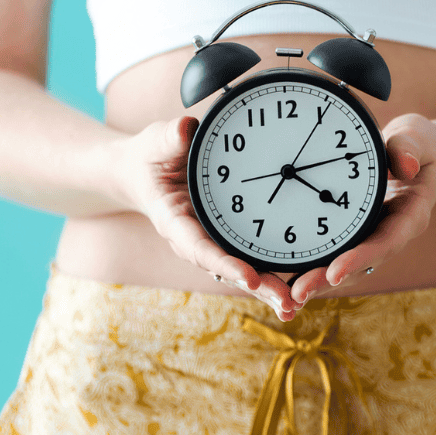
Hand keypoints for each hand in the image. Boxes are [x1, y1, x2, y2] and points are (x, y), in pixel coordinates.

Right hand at [116, 115, 301, 319]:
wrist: (141, 171)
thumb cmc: (149, 156)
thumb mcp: (154, 143)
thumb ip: (170, 138)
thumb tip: (185, 129)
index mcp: (174, 220)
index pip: (199, 247)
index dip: (223, 263)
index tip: (248, 277)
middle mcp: (193, 238)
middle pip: (226, 268)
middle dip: (256, 286)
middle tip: (286, 303)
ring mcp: (210, 239)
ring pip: (240, 268)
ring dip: (266, 287)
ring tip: (294, 305)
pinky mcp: (224, 235)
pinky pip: (247, 255)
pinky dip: (268, 271)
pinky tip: (294, 286)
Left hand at [288, 113, 435, 304]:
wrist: (415, 151)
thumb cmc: (414, 143)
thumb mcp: (415, 138)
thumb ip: (409, 149)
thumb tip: (408, 165)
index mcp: (410, 215)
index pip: (384, 242)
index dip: (360, 259)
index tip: (334, 273)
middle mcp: (391, 233)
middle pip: (360, 264)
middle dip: (329, 280)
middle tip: (297, 294)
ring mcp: (372, 236)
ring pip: (346, 266)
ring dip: (318, 281)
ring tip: (288, 296)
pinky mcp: (356, 233)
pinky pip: (335, 252)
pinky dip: (314, 266)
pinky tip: (286, 280)